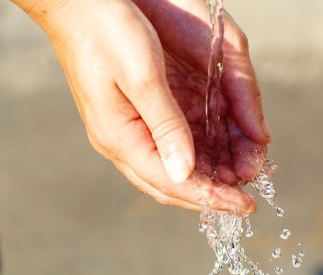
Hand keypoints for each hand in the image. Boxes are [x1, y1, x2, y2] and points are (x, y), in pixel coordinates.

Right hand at [14, 0, 269, 214]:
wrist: (76, 4)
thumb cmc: (106, 31)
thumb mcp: (143, 77)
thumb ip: (166, 126)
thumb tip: (185, 173)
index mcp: (120, 137)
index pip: (171, 183)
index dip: (210, 197)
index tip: (244, 206)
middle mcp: (120, 142)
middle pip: (170, 184)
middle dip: (210, 195)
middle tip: (245, 201)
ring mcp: (124, 131)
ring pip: (169, 169)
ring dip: (205, 178)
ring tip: (238, 180)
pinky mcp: (131, 117)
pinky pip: (166, 149)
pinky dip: (195, 157)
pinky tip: (216, 157)